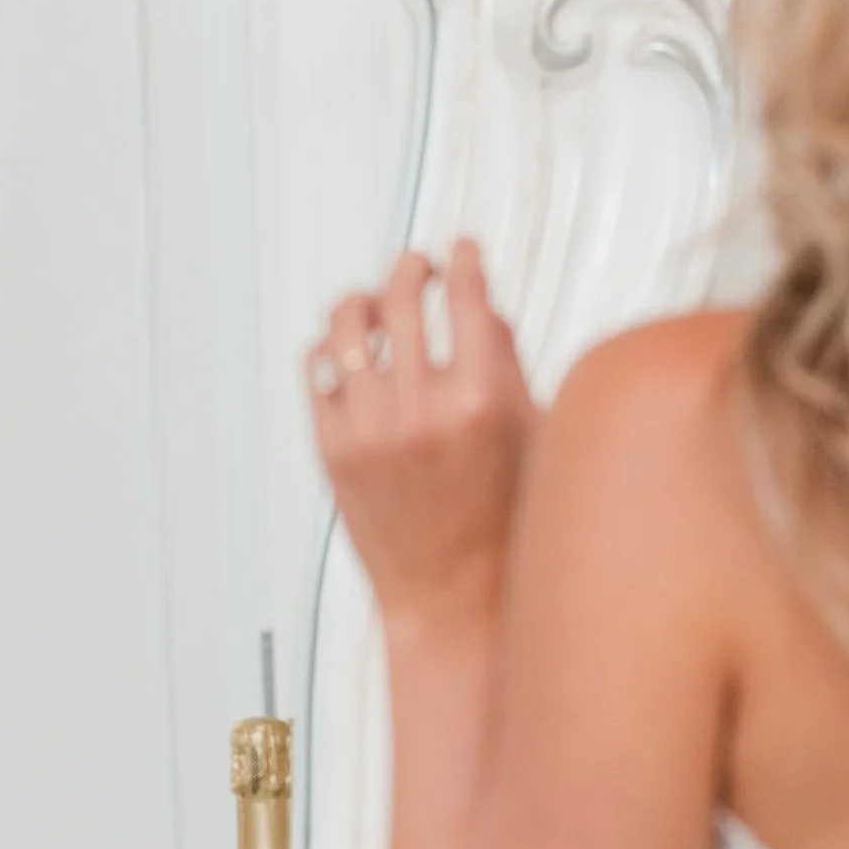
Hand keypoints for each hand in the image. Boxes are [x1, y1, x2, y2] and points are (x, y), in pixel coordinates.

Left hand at [308, 242, 537, 635]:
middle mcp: (420, 411)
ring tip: (373, 305)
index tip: (462, 249)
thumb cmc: (504, 522)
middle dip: (411, 268)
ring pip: (344, 327)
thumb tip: (482, 307)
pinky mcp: (331, 451)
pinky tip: (347, 353)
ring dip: (361, 302)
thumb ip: (509, 367)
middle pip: (401, 299)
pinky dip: (330, 351)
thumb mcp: (532, 441)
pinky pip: (316, 371)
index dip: (464, 261)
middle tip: (417, 266)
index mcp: (482, 404)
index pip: (467, 300)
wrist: (454, 598)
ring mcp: (369, 431)